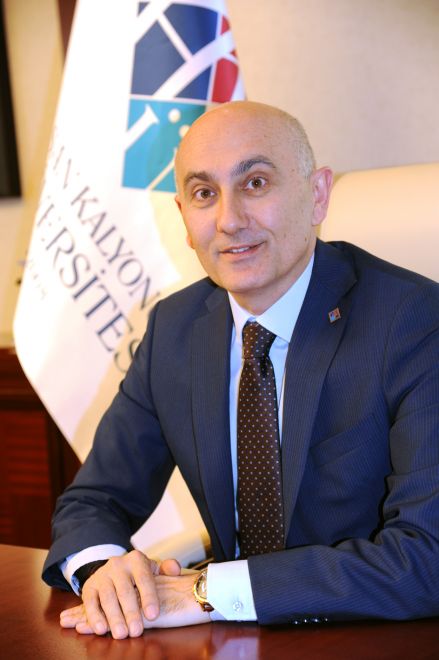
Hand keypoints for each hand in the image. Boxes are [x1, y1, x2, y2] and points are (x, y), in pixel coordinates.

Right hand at [60, 550, 181, 638]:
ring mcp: (102, 575)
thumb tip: (175, 569)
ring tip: (121, 634)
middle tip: (136, 631)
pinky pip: (90, 602)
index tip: (153, 615)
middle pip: (125, 591)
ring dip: (114, 617)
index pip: (144, 579)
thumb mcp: (153, 569)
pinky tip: (101, 629)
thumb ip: (166, 569)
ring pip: (108, 597)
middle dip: (131, 613)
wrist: (114, 570)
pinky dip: (95, 616)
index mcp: (136, 560)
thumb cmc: (139, 575)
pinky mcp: (89, 586)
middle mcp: (118, 564)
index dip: (149, 597)